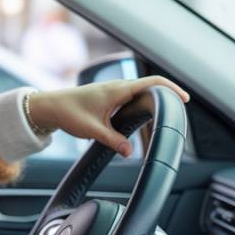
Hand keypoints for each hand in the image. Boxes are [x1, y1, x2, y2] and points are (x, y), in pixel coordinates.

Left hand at [27, 77, 189, 156]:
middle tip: (179, 110)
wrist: (49, 106)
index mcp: (117, 90)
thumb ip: (113, 140)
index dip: (171, 88)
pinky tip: (144, 114)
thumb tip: (130, 152)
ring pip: (140, 91)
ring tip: (166, 112)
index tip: (184, 99)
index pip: (152, 82)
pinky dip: (142, 102)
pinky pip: (131, 96)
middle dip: (166, 95)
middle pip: (150, 86)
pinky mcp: (108, 97)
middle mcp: (117, 87)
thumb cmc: (68, 113)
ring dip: (153, 99)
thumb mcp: (92, 130)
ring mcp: (112, 91)